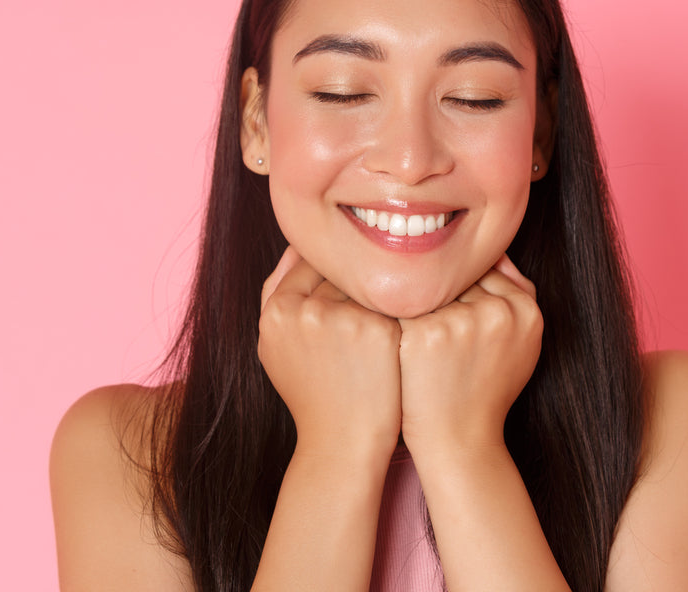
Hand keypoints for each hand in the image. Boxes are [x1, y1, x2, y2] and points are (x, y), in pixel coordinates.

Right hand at [258, 247, 402, 460]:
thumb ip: (277, 293)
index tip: (350, 286)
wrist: (342, 442)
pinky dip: (401, 305)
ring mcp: (342, 319)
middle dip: (356, 278)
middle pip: (339, 269)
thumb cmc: (312, 392)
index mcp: (276, 311)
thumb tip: (296, 244)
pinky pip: (392, 299)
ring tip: (394, 304)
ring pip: (367, 280)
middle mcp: (304, 311)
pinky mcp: (377, 330)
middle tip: (376, 290)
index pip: (307, 263)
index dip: (331, 273)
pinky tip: (412, 316)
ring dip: (380, 289)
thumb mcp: (276, 345)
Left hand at [397, 254, 542, 459]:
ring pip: (430, 285)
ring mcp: (461, 321)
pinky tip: (381, 323)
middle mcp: (498, 312)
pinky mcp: (426, 333)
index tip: (447, 304)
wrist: (459, 441)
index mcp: (527, 312)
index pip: (489, 270)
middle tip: (421, 305)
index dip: (464, 288)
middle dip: (441, 290)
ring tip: (396, 310)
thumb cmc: (484, 391)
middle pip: (459, 276)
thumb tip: (495, 250)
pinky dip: (390, 310)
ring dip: (414, 296)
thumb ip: (515, 297)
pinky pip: (401, 302)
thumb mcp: (518, 345)